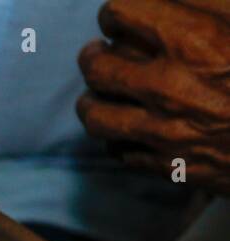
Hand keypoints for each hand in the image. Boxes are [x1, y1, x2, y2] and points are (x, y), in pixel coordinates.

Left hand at [77, 0, 229, 192]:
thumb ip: (207, 4)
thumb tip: (170, 1)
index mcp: (193, 38)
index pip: (120, 11)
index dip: (118, 10)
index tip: (122, 14)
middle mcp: (169, 85)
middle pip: (97, 63)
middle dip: (95, 52)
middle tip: (98, 51)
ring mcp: (165, 129)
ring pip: (95, 113)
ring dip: (92, 98)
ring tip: (97, 92)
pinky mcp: (171, 165)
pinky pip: (118, 150)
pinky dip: (115, 136)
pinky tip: (123, 127)